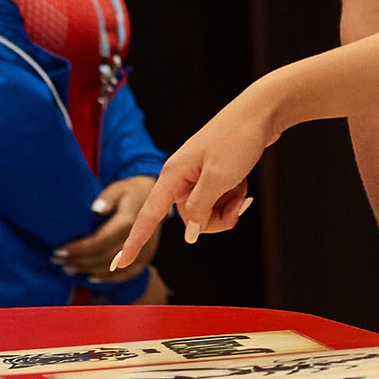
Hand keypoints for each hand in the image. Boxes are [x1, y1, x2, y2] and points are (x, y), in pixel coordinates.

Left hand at [54, 177, 159, 280]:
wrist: (156, 198)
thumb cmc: (130, 192)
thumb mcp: (118, 188)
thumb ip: (107, 198)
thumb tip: (95, 209)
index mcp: (129, 222)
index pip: (100, 241)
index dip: (78, 249)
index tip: (59, 250)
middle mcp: (138, 239)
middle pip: (103, 257)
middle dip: (78, 261)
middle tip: (57, 260)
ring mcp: (144, 251)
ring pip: (112, 268)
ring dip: (88, 270)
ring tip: (68, 268)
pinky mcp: (145, 258)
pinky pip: (126, 274)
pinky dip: (107, 279)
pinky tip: (91, 277)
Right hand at [113, 92, 277, 272]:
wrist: (261, 113)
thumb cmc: (237, 139)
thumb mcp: (219, 178)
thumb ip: (200, 207)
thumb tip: (189, 233)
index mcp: (173, 175)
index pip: (148, 216)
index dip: (134, 241)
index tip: (117, 265)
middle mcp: (181, 176)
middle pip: (190, 218)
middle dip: (216, 218)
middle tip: (239, 202)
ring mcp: (197, 176)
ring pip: (207, 211)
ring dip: (228, 206)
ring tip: (242, 189)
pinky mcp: (213, 175)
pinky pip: (218, 199)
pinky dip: (233, 196)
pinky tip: (244, 183)